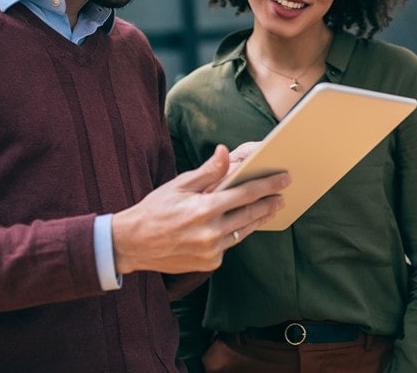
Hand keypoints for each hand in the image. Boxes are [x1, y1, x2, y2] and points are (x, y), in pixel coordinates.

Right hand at [111, 145, 289, 274]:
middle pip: (250, 215)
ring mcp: (211, 250)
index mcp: (204, 209)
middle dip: (269, 203)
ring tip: (270, 209)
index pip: (245, 193)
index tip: (284, 178)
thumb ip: (207, 171)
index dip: (267, 185)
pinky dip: (234, 234)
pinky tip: (241, 225)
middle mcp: (210, 232)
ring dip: (258, 220)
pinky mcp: (209, 263)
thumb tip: (226, 152)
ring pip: (243, 232)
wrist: (132, 244)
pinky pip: (228, 245)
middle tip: (283, 195)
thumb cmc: (155, 209)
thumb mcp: (179, 185)